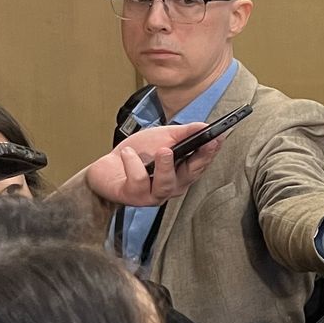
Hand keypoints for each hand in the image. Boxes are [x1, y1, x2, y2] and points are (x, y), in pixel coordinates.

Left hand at [77, 123, 225, 206]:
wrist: (105, 170)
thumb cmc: (135, 156)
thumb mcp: (160, 138)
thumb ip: (182, 133)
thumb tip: (204, 126)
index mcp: (181, 173)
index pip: (201, 163)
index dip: (211, 152)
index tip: (218, 138)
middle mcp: (172, 187)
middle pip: (190, 175)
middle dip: (199, 159)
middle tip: (204, 142)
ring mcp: (154, 194)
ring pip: (166, 184)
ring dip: (166, 166)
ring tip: (163, 150)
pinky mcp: (134, 196)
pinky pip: (138, 180)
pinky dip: (133, 163)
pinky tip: (128, 153)